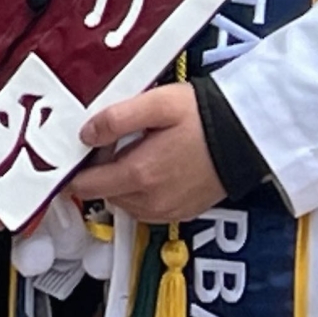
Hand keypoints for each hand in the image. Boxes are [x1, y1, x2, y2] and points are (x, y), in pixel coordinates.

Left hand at [67, 83, 224, 224]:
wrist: (246, 136)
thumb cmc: (202, 116)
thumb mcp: (156, 104)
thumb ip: (116, 119)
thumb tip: (86, 135)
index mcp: (139, 174)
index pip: (86, 186)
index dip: (73, 171)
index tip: (71, 155)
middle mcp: (151, 200)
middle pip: (104, 194)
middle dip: (97, 174)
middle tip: (104, 145)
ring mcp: (168, 210)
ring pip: (124, 204)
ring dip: (118, 184)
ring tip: (129, 153)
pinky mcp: (183, 212)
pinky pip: (146, 210)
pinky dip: (138, 194)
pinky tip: (148, 168)